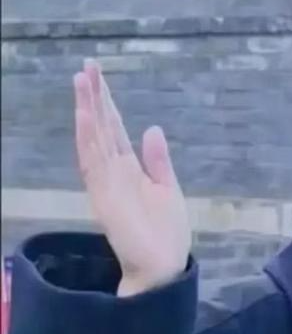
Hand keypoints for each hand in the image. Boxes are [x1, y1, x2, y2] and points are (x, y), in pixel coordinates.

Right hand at [74, 59, 191, 295]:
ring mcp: (107, 184)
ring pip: (93, 140)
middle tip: (86, 66)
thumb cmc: (167, 234)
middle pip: (100, 128)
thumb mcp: (168, 189)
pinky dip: (87, 139)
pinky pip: (93, 163)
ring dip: (86, 111)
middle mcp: (114, 173)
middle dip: (93, 98)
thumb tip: (152, 128)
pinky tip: (84, 117)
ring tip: (81, 81)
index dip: (107, 103)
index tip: (98, 76)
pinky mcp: (104, 197)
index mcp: (130, 170)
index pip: (114, 130)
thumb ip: (158, 160)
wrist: (163, 267)